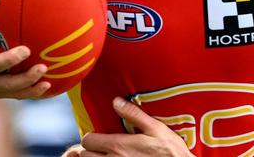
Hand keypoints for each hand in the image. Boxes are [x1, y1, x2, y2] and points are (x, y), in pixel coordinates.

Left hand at [73, 96, 193, 155]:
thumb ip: (133, 114)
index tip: (99, 136)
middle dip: (90, 149)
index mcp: (119, 146)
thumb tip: (116, 101)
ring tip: (106, 154)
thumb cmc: (168, 150)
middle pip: (85, 155)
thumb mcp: (154, 128)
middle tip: (101, 146)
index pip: (87, 141)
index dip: (91, 137)